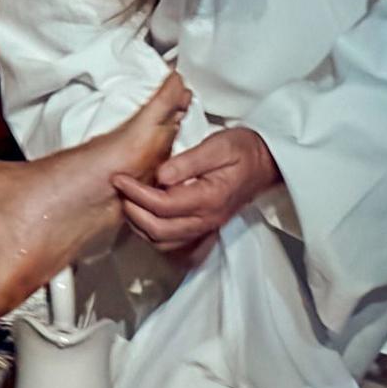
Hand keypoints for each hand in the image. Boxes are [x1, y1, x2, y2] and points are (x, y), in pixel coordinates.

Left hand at [113, 125, 279, 254]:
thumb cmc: (243, 150)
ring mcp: (206, 226)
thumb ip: (188, 161)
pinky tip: (144, 213)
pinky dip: (153, 233)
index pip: (162, 205)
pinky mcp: (204, 227)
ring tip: (128, 201)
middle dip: (133, 211)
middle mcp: (207, 218)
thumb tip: (161, 175)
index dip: (136, 193)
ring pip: (164, 242)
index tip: (120, 178)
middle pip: (160, 230)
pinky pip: (174, 242)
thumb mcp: (218, 145)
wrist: (266, 162)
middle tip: (120, 189)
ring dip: (141, 226)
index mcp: (208, 198)